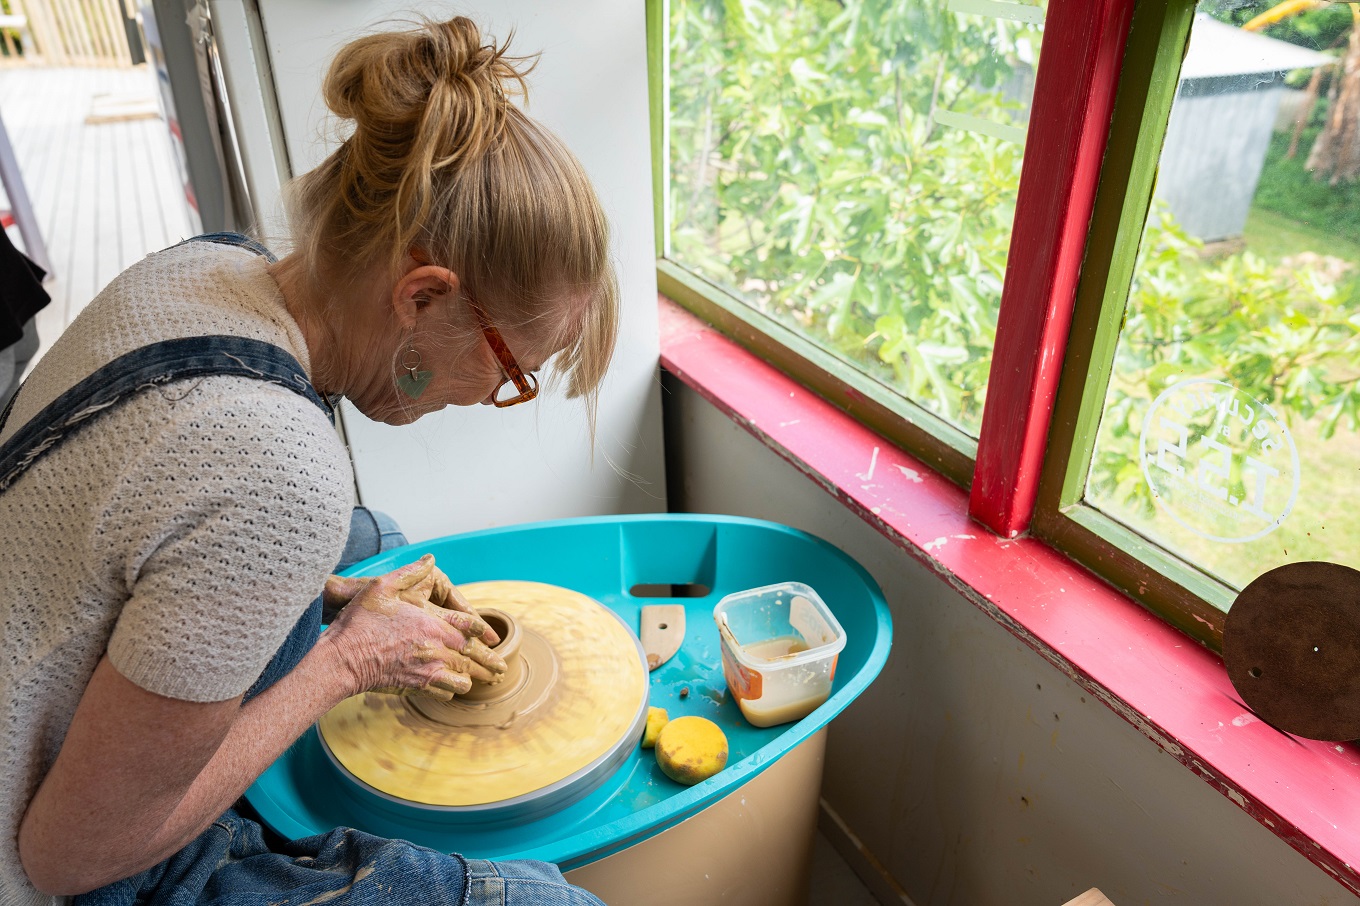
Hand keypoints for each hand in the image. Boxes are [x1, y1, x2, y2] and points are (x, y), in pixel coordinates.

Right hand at [322, 555, 506, 699]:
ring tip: (483, 681)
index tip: (493, 638)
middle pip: (474, 657)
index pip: (470, 626)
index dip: (484, 632)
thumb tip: (430, 559)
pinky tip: (453, 688)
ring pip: (463, 678)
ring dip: (473, 678)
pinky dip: (452, 690)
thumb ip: (410, 572)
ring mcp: (428, 670)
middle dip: (491, 663)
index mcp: (433, 623)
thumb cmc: (361, 622)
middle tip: (502, 669)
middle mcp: (436, 648)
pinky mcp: (417, 687)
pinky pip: (445, 692)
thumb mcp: (383, 587)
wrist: (342, 659)